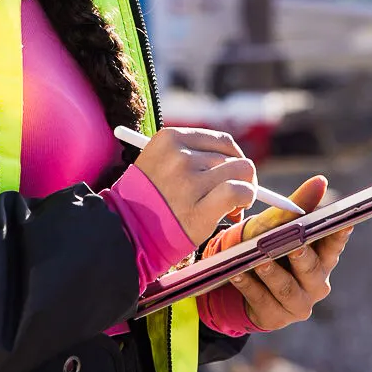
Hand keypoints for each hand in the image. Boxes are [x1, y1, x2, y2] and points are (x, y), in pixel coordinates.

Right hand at [135, 127, 257, 247]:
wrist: (126, 233)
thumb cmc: (146, 200)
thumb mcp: (159, 161)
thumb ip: (191, 155)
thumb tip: (234, 161)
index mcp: (169, 138)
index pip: (222, 140)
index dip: (233, 158)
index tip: (229, 174)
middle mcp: (180, 156)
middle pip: (232, 157)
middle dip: (237, 177)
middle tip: (229, 198)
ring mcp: (189, 181)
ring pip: (240, 172)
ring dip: (243, 190)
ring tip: (229, 208)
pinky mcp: (199, 209)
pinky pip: (239, 191)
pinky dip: (245, 199)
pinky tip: (235, 212)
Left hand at [204, 175, 352, 331]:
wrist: (240, 275)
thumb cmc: (267, 243)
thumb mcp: (279, 223)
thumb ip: (299, 205)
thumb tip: (321, 181)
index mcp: (322, 258)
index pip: (334, 245)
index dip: (338, 235)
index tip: (342, 223)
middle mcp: (316, 283)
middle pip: (312, 270)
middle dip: (302, 256)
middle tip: (294, 245)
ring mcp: (297, 304)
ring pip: (286, 288)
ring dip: (272, 272)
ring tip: (259, 259)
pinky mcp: (275, 317)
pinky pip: (261, 300)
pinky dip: (249, 286)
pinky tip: (238, 273)